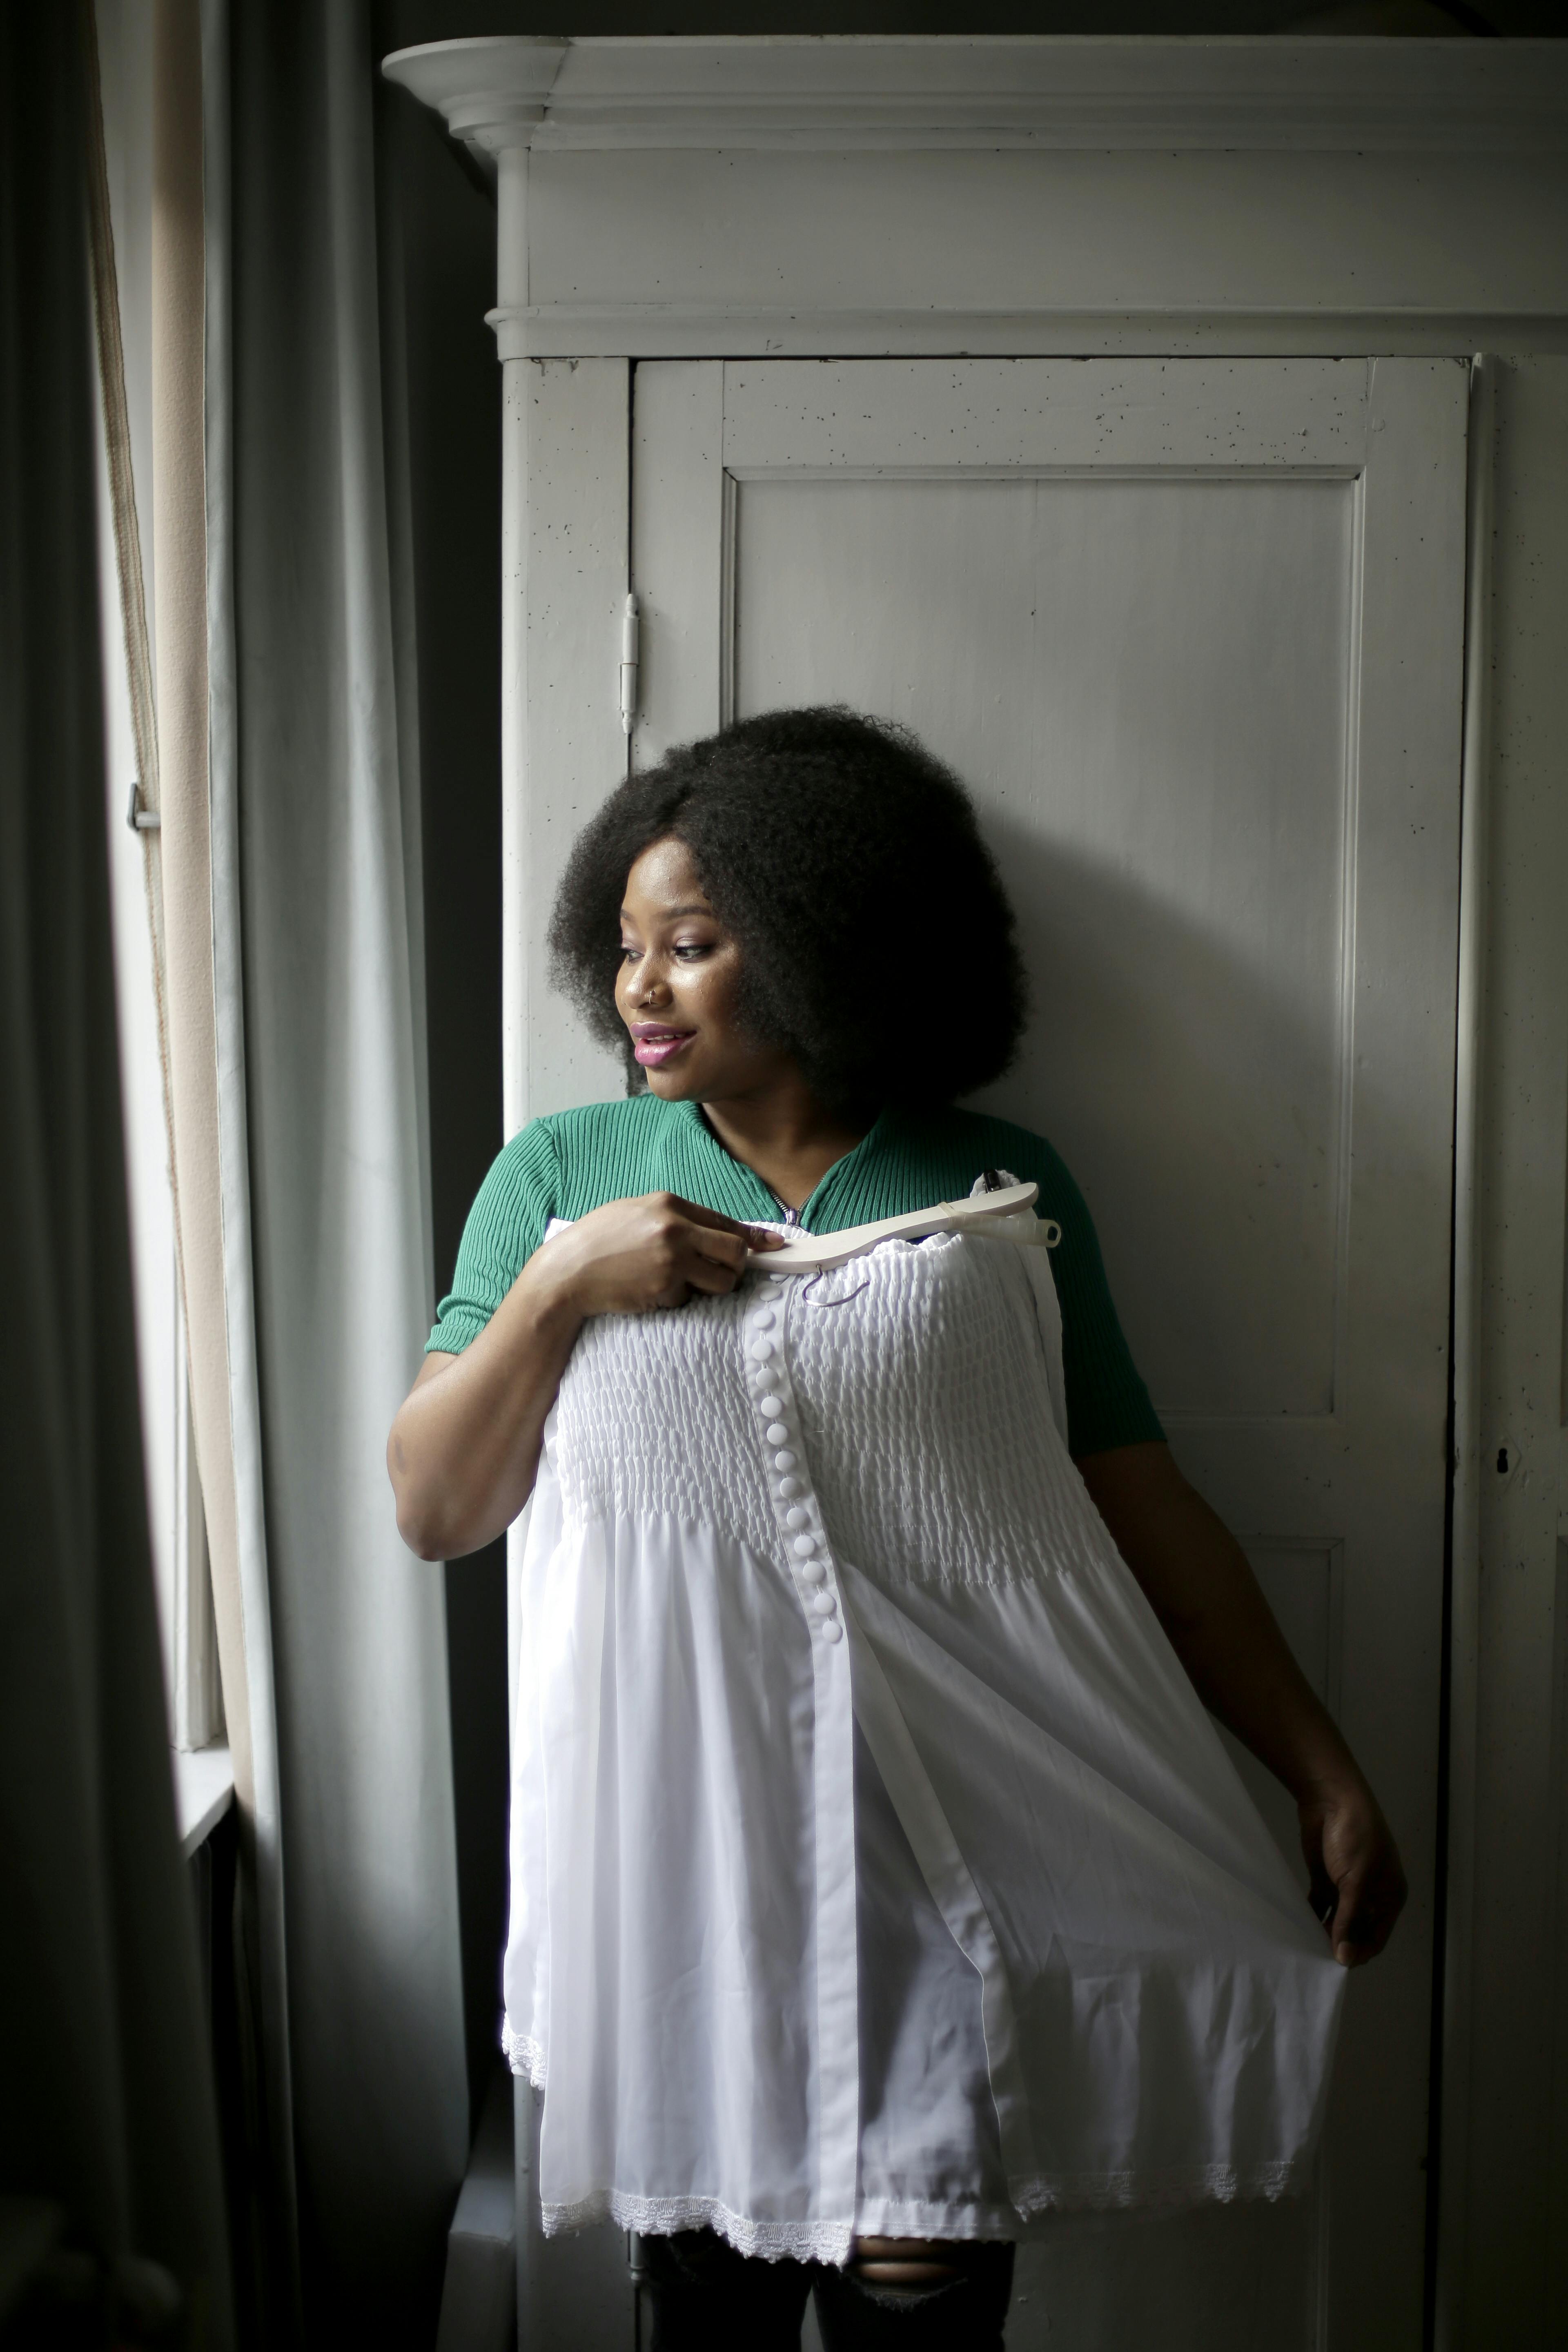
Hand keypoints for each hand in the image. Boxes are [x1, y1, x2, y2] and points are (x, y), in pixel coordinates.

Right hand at [537, 1191, 780, 1318]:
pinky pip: (689, 1299)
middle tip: (723, 1272)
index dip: (753, 1237)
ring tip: (683, 1283)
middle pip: (735, 1250)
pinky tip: (651, 1291)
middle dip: (737, 1265)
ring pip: (721, 1280)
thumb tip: (713, 1232)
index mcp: (668, 1204)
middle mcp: (675, 1229)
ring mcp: (671, 1260)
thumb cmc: (598, 1241)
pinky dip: (677, 1300)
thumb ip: (674, 1219)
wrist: (567, 1273)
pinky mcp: (664, 1288)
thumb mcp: (635, 1213)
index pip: (725, 1222)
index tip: (774, 1245)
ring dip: (712, 1287)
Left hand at [1298, 1776, 1406, 1966]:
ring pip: (1337, 1919)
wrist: (1331, 1798)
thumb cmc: (1355, 1839)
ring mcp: (1347, 1886)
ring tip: (1306, 1946)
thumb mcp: (1355, 1882)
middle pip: (1357, 1930)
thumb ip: (1349, 1921)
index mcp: (1390, 1896)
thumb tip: (1345, 1958)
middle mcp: (1371, 1895)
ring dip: (1325, 1932)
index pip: (1378, 1936)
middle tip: (1317, 1957)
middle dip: (1342, 1943)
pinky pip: (1321, 1905)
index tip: (1339, 1965)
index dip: (1361, 1952)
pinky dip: (1313, 1916)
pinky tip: (1299, 1927)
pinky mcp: (1326, 1877)